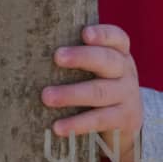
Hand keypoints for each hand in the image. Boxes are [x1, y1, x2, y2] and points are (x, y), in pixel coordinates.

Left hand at [41, 24, 143, 161]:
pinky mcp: (123, 120)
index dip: (103, 34)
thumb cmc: (103, 86)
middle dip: (82, 57)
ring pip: (99, 92)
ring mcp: (126, 96)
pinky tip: (58, 127)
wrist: (130, 122)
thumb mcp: (102, 69)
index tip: (84, 33)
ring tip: (46, 97)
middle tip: (57, 57)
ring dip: (71, 94)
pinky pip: (99, 120)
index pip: (117, 38)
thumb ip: (81, 57)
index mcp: (120, 54)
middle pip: (107, 61)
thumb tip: (33, 50)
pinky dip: (77, 124)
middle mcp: (126, 72)